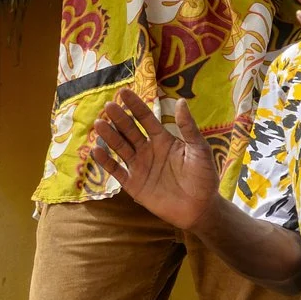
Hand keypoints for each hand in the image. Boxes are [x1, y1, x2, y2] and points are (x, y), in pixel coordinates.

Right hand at [88, 90, 219, 229]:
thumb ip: (188, 128)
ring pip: (120, 148)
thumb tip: (180, 101)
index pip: (146, 119)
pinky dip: (106, 161)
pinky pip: (117, 171)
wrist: (201, 207)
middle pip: (130, 131)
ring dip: (110, 136)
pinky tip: (97, 150)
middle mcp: (148, 150)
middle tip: (109, 106)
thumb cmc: (203, 177)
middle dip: (119, 118)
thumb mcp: (199, 149)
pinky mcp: (134, 184)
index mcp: (163, 139)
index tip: (124, 92)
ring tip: (99, 123)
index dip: (135, 106)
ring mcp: (140, 166)